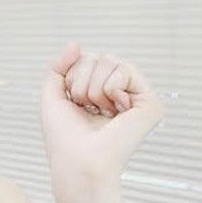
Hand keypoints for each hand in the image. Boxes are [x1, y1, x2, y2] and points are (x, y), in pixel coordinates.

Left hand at [40, 41, 164, 196]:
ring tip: (99, 111)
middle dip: (80, 80)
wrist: (76, 159)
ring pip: (109, 60)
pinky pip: (124, 69)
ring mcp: (134, 96)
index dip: (70, 76)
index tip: (73, 102)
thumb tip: (76, 43)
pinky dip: (109, 88)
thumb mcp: (52, 94)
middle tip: (85, 107)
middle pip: (96, 57)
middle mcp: (118, 92)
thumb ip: (59, 66)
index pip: (84, 59)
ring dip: (92, 87)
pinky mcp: (150, 102)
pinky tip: (115, 111)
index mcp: (98, 92)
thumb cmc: (63, 135)